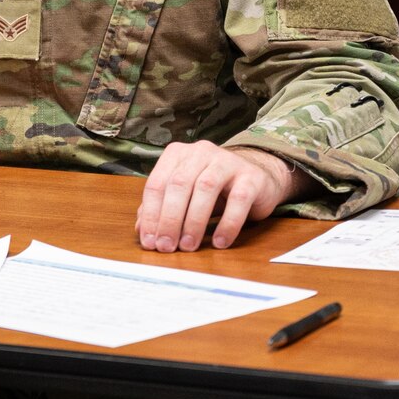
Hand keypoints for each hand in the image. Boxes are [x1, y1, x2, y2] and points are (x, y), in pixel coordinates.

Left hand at [136, 144, 309, 252]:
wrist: (256, 178)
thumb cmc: (214, 189)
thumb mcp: (184, 196)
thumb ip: (161, 208)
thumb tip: (142, 230)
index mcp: (177, 154)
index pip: (156, 184)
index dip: (150, 215)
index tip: (150, 242)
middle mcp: (200, 152)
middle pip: (178, 184)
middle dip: (170, 219)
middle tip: (167, 246)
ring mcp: (227, 161)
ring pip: (205, 188)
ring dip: (194, 221)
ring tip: (189, 246)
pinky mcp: (251, 177)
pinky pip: (238, 200)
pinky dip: (227, 223)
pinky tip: (219, 242)